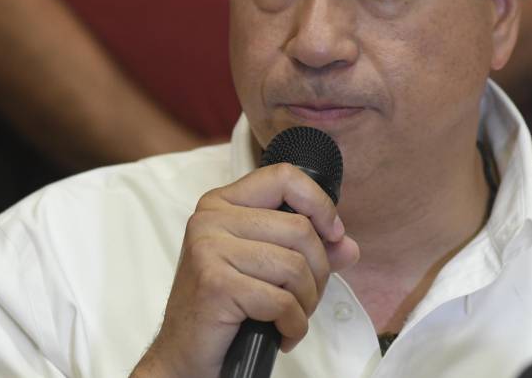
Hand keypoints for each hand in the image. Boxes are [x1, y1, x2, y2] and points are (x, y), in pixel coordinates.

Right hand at [132, 163, 360, 377]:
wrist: (183, 355)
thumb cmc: (224, 309)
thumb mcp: (265, 270)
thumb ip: (307, 251)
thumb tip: (348, 246)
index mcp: (221, 203)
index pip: (283, 177)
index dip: (319, 203)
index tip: (333, 234)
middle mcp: (210, 219)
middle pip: (299, 228)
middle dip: (318, 271)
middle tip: (305, 299)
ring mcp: (209, 249)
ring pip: (295, 266)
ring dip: (305, 302)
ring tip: (291, 318)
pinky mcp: (216, 284)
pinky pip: (282, 301)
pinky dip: (293, 325)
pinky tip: (282, 334)